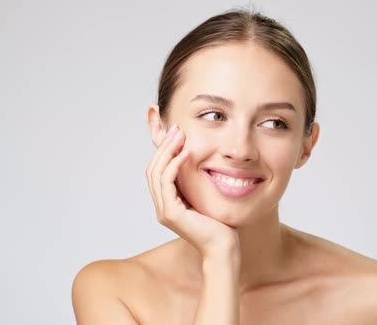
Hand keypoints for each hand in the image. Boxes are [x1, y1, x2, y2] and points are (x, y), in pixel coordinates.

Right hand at [146, 124, 239, 259]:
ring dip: (167, 151)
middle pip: (152, 169)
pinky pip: (167, 182)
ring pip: (156, 173)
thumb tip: (198, 162)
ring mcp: (163, 210)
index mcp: (167, 202)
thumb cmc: (219, 224)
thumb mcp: (204, 196)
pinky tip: (186, 153)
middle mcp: (161, 206)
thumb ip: (196, 182)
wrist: (224, 247)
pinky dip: (174, 165)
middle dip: (163, 146)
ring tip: (180, 136)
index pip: (156, 171)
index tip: (175, 133)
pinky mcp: (171, 213)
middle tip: (176, 129)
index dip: (163, 150)